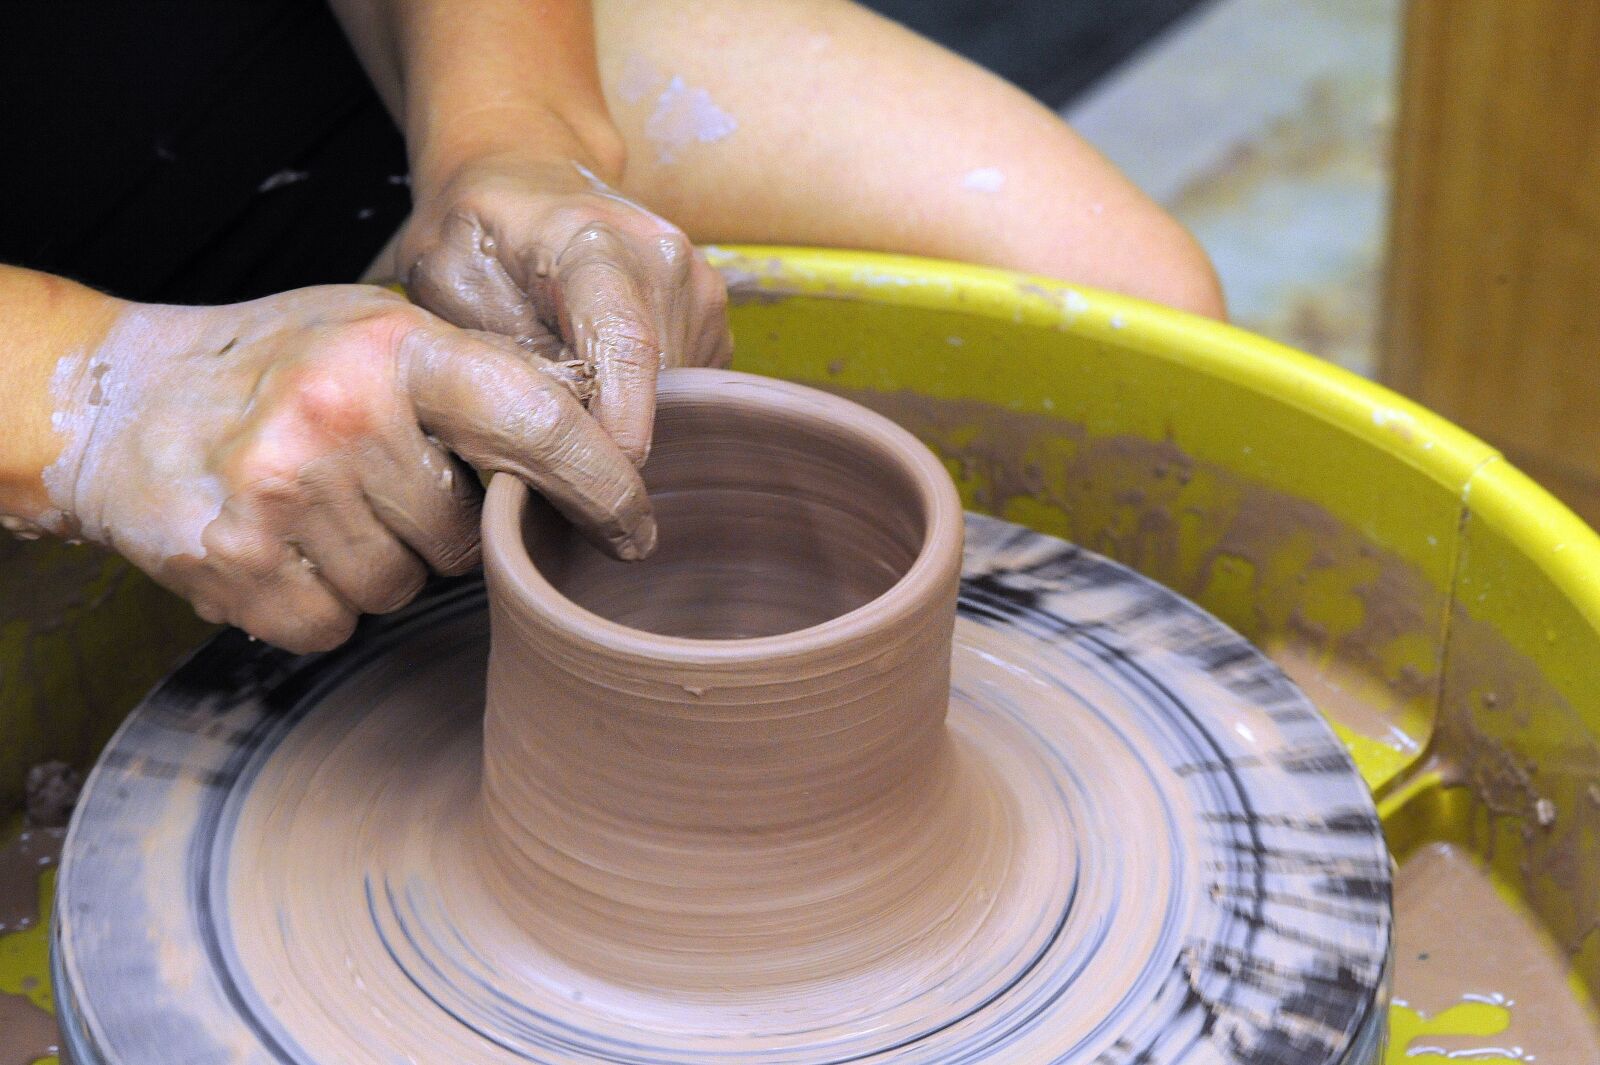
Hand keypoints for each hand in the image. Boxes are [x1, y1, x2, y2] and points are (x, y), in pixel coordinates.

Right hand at [45, 286, 653, 651]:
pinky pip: (336, 625)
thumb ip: (474, 379)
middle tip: (377, 480)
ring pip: (403, 587)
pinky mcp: (233, 565)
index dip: (601, 483)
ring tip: (321, 504)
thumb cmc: (275, 364)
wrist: (117, 402)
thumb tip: (600, 443)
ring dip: (379, 563)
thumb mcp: (377, 332)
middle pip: (465, 534)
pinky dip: (321, 602)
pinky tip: (285, 546)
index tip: (637, 528)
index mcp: (393, 346)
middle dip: (437, 524)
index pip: (537, 420)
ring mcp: (281, 492)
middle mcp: (339, 413)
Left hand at [399, 154, 731, 462]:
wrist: (523, 176)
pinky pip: (688, 392)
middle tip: (548, 452)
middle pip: (657, 388)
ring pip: (678, 399)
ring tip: (568, 402)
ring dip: (625, 421)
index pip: (628, 346)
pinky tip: (598, 385)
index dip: (620, 426)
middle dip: (609, 436)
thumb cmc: (477, 231)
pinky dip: (645, 407)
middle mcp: (666, 258)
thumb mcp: (447, 283)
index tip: (600, 483)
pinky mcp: (713, 318)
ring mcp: (700, 286)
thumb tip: (547, 436)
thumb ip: (498, 355)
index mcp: (595, 240)